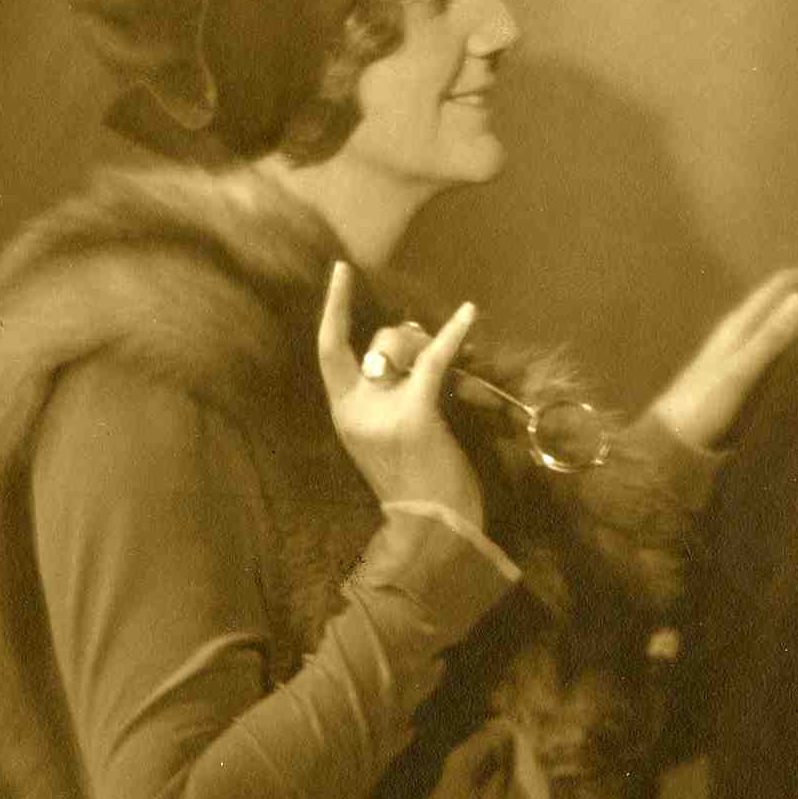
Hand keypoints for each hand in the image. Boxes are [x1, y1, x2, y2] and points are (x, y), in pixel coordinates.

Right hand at [317, 263, 483, 525]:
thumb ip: (384, 392)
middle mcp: (356, 409)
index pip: (328, 350)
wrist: (432, 528)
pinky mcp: (415, 415)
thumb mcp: (385, 434)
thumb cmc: (417, 484)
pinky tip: (469, 313)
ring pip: (406, 349)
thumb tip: (407, 343)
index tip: (341, 271)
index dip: (333, 308)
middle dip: (408, 339)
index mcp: (344, 414)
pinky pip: (435, 361)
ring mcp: (383, 412)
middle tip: (431, 355)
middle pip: (379, 344)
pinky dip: (454, 335)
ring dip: (429, 347)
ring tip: (448, 375)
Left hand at [650, 264, 797, 450]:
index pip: (782, 283)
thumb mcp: (739, 372)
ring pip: (780, 323)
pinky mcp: (741, 373)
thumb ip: (769, 338)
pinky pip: (776, 347)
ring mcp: (739, 352)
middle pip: (782, 299)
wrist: (670, 442)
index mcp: (739, 323)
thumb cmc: (704, 406)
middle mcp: (739, 330)